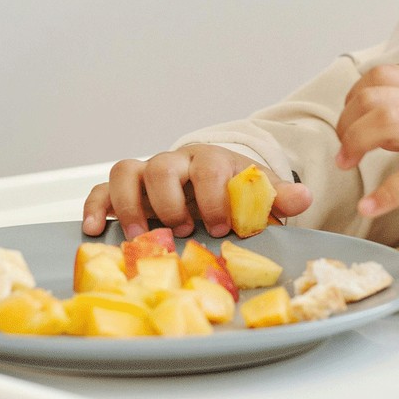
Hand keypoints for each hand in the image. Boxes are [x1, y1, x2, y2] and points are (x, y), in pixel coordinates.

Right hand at [81, 144, 311, 238]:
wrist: (214, 186)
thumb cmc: (235, 193)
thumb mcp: (259, 194)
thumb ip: (277, 196)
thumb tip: (304, 197)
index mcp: (211, 160)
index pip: (208, 167)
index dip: (213, 196)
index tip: (221, 227)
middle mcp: (176, 163)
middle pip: (163, 165)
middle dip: (169, 201)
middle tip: (183, 231)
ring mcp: (147, 175)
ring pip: (127, 170)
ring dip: (131, 205)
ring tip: (141, 237)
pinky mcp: (125, 191)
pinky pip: (101, 189)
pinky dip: (95, 206)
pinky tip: (95, 230)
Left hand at [336, 65, 398, 218]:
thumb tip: (382, 120)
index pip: (380, 76)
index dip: (354, 96)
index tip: (349, 120)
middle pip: (374, 97)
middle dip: (346, 122)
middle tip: (344, 148)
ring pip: (386, 122)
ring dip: (355, 143)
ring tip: (347, 165)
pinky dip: (384, 195)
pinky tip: (368, 207)